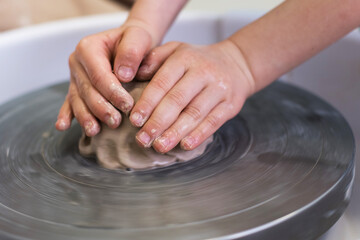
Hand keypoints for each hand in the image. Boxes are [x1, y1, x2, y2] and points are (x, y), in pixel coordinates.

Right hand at [55, 21, 154, 135]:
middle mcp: (77, 62)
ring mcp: (75, 77)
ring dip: (86, 117)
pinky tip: (63, 126)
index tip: (127, 105)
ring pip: (78, 100)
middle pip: (87, 90)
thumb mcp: (138, 38)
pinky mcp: (76, 89)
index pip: (99, 74)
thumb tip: (123, 75)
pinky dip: (66, 115)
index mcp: (89, 48)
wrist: (132, 44)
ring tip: (95, 131)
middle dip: (101, 108)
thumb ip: (131, 52)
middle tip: (116, 122)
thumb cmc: (136, 41)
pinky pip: (70, 103)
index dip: (112, 92)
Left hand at [130, 40, 255, 152]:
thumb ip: (153, 59)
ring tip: (159, 146)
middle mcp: (203, 72)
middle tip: (142, 139)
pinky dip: (199, 135)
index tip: (134, 121)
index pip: (162, 82)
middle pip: (177, 100)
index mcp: (184, 58)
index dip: (148, 103)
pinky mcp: (230, 104)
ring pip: (194, 113)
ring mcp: (219, 89)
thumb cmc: (198, 61)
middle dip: (158, 122)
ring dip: (175, 132)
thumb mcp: (175, 50)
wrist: (236, 63)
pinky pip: (214, 122)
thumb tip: (131, 76)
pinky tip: (185, 145)